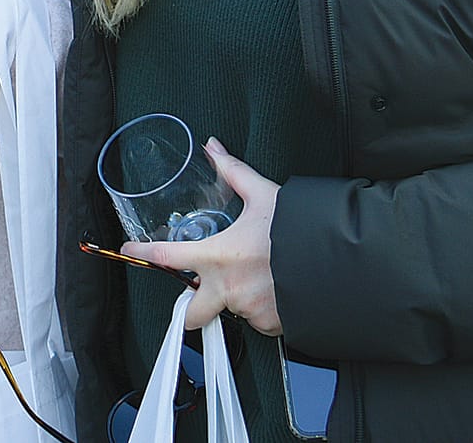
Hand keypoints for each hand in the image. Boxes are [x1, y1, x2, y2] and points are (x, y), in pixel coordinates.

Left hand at [120, 138, 282, 334]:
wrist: (342, 261)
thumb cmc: (301, 228)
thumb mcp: (264, 195)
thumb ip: (234, 172)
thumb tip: (213, 147)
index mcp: (219, 256)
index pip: (169, 257)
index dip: (144, 253)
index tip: (130, 251)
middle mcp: (229, 289)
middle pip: (191, 313)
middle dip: (188, 310)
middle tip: (196, 295)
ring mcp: (250, 311)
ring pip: (232, 309)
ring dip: (238, 296)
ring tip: (261, 275)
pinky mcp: (272, 325)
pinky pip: (259, 318)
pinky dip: (263, 306)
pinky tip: (277, 287)